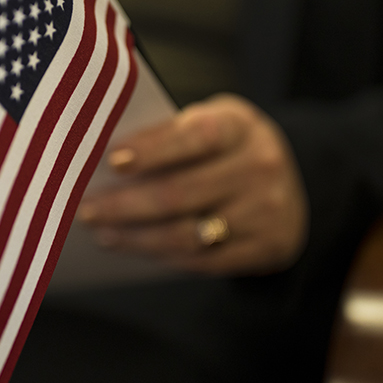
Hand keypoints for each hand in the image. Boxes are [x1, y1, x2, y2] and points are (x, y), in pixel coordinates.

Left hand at [77, 94, 308, 273]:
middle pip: (181, 193)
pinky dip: (162, 255)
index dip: (153, 149)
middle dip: (125, 204)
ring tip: (103, 231)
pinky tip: (135, 247)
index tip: (112, 161)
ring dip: (137, 236)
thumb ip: (171, 134)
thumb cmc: (229, 149)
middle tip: (88, 208)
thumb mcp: (213, 122)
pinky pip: (203, 260)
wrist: (294, 185)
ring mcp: (266, 212)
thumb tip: (107, 159)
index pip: (195, 136)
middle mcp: (259, 167)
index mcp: (240, 127)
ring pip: (187, 233)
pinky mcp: (265, 249)